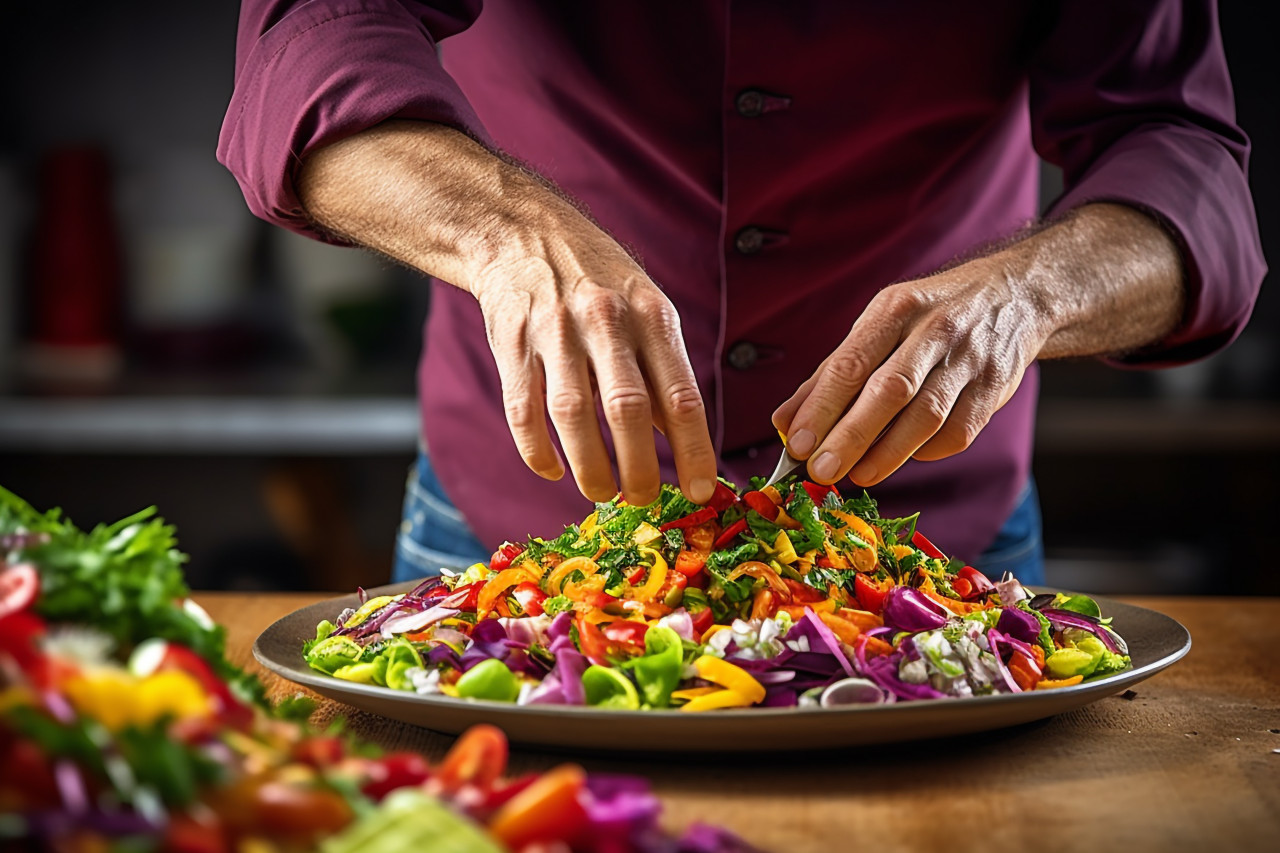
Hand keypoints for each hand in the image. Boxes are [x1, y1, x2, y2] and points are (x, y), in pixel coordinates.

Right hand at [472, 241, 716, 506]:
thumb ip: (665, 371)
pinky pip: (522, 410)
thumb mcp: (646, 310)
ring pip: (571, 415)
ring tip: (602, 493)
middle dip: (639, 468)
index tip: (701, 492)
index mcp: (651, 316)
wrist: (522, 232)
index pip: (681, 395)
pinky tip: (554, 470)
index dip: (694, 451)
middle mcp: (605, 321)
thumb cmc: (599, 282)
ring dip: (589, 467)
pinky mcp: (512, 343)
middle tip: (643, 500)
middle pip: (627, 409)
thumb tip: (684, 441)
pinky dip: (537, 451)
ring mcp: (554, 332)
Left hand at [772, 257, 1046, 486]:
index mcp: (895, 309)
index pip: (852, 363)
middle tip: (821, 471)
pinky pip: (959, 432)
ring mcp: (970, 359)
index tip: (798, 445)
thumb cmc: (927, 317)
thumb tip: (785, 423)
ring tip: (858, 475)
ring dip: (888, 452)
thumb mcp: (877, 326)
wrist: (1015, 296)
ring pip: (928, 416)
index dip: (822, 407)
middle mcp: (935, 330)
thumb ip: (830, 375)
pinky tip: (904, 456)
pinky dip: (927, 451)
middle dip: (851, 435)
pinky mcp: (995, 388)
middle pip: (890, 390)